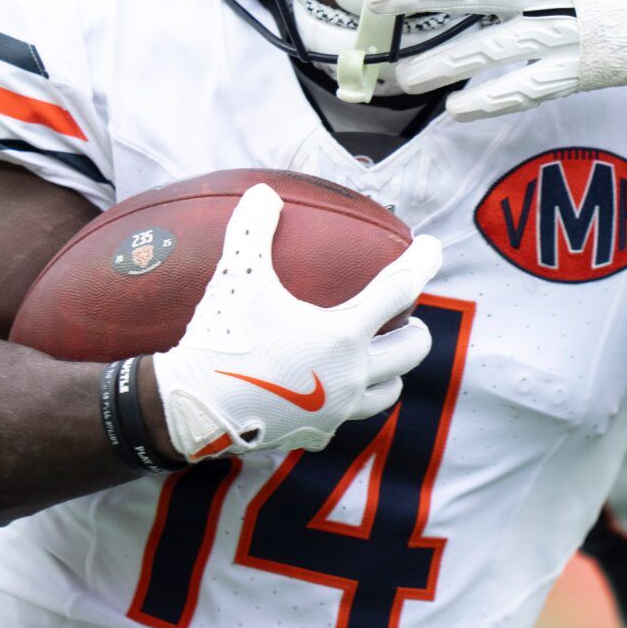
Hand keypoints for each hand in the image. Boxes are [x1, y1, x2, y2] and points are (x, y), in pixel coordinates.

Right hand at [151, 186, 441, 459]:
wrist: (193, 410)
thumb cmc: (222, 339)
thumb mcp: (237, 278)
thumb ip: (253, 230)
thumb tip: (263, 192)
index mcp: (343, 334)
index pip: (399, 290)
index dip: (422, 263)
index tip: (433, 247)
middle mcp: (351, 375)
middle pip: (410, 349)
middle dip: (416, 328)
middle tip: (408, 316)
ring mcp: (336, 410)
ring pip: (387, 392)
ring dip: (392, 370)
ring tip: (381, 356)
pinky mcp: (315, 435)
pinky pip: (345, 419)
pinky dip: (349, 401)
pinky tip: (332, 393)